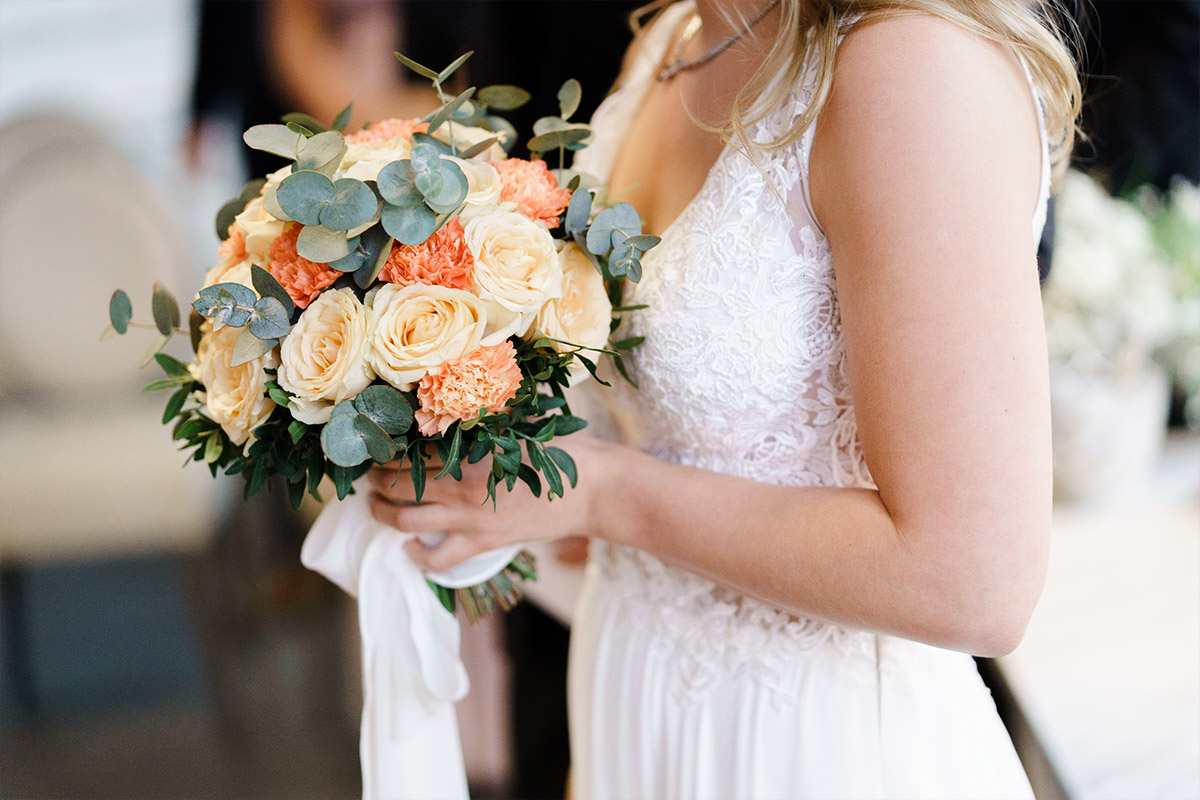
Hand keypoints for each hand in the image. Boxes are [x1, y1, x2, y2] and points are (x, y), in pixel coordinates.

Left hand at [366, 435, 605, 571]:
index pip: (411, 449)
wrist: (593, 489)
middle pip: (399, 483)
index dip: (386, 446)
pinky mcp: (484, 543)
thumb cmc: (561, 448)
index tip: (375, 442)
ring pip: (405, 519)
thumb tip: (455, 405)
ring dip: (382, 511)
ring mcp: (469, 519)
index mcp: (468, 450)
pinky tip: (408, 550)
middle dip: (375, 477)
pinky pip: (440, 559)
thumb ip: (485, 417)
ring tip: (373, 504)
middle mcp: (460, 486)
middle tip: (367, 471)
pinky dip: (419, 557)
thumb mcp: (520, 422)